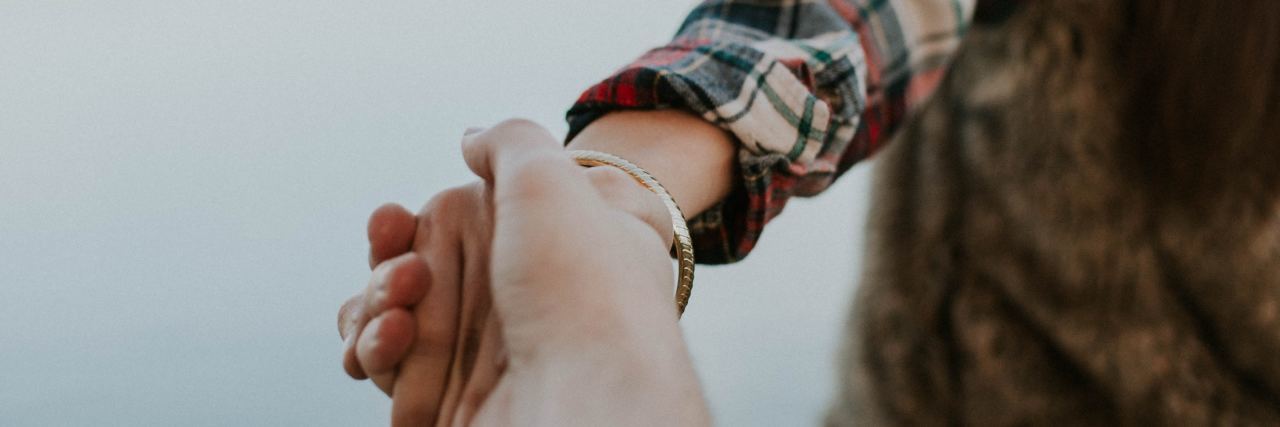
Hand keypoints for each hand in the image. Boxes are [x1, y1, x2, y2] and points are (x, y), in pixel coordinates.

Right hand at [338, 119, 704, 424]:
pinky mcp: (453, 402)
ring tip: (397, 315)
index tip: (397, 218)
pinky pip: (386, 368)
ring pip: (391, 318)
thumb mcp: (552, 179)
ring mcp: (486, 355)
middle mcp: (519, 299)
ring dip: (372, 306)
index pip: (460, 224)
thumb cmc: (586, 291)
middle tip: (405, 272)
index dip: (416, 222)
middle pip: (415, 270)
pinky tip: (391, 340)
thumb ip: (509, 143)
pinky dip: (372, 351)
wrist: (588, 405)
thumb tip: (471, 141)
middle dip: (385, 265)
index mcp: (547, 246)